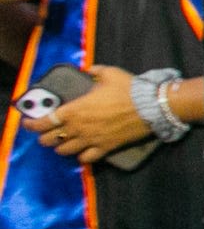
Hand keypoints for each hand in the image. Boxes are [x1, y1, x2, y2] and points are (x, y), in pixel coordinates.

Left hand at [28, 65, 151, 164]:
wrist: (151, 107)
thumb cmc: (128, 89)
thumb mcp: (109, 73)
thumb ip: (95, 71)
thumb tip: (88, 70)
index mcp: (74, 109)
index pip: (45, 121)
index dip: (32, 125)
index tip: (28, 124)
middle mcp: (78, 127)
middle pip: (51, 139)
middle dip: (45, 137)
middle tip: (46, 134)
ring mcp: (91, 139)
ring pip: (65, 151)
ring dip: (61, 148)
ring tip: (63, 144)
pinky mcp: (105, 148)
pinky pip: (87, 158)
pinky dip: (82, 156)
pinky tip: (82, 154)